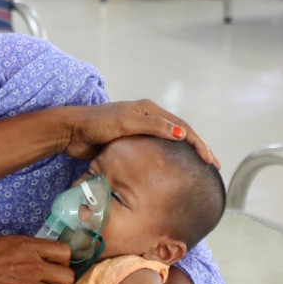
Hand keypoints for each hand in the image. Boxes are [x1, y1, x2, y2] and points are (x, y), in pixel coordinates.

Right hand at [0, 235, 72, 283]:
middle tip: (49, 282)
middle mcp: (34, 267)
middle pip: (68, 277)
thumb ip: (25, 249)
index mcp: (29, 246)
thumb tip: (38, 256)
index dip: (62, 260)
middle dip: (61, 281)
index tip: (55, 264)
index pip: (65, 252)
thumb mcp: (3, 243)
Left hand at [58, 100, 217, 167]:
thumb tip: (182, 134)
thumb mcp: (126, 123)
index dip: (198, 143)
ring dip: (183, 157)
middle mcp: (146, 119)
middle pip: (178, 135)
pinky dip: (166, 161)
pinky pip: (154, 153)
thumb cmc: (96, 124)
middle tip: (211, 168)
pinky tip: (172, 173)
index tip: (210, 160)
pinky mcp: (129, 144)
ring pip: (167, 145)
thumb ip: (153, 127)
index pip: (181, 127)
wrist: (71, 132)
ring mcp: (138, 132)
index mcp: (149, 110)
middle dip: (196, 150)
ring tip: (197, 172)